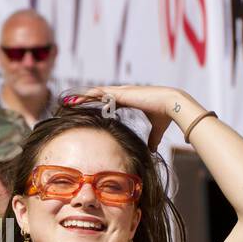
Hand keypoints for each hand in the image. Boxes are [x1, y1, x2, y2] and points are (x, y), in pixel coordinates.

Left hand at [65, 85, 205, 151]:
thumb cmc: (165, 114)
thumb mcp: (157, 129)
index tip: (87, 107)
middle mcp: (124, 93)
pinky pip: (102, 93)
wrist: (172, 105)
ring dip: (84, 96)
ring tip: (71, 100)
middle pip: (100, 95)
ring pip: (98, 92)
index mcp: (129, 100)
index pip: (109, 100)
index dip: (97, 103)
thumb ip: (153, 139)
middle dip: (87, 98)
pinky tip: (80, 98)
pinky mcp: (122, 93)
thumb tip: (153, 150)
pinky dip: (90, 95)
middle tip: (73, 103)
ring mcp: (122, 91)